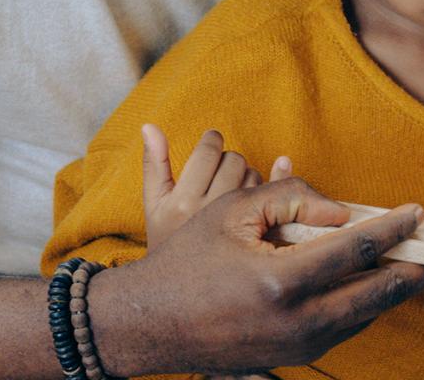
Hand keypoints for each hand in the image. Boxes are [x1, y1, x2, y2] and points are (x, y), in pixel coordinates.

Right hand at [90, 178, 423, 375]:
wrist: (153, 323)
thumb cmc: (188, 260)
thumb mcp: (231, 211)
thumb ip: (290, 199)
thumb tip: (342, 210)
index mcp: (280, 281)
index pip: (355, 250)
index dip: (392, 228)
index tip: (419, 212)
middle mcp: (297, 321)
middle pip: (377, 293)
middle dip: (416, 269)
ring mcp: (299, 346)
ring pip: (366, 314)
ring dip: (394, 289)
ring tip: (418, 263)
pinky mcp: (296, 357)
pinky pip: (346, 326)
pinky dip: (366, 303)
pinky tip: (376, 282)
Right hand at [142, 124, 291, 248]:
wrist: (181, 298)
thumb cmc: (167, 244)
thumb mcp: (153, 205)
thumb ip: (153, 163)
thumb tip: (149, 125)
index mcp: (183, 201)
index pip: (209, 150)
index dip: (212, 141)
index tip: (212, 146)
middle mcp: (211, 214)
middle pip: (236, 160)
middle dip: (230, 161)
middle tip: (220, 174)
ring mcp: (239, 230)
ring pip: (256, 179)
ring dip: (249, 178)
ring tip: (232, 196)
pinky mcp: (261, 242)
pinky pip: (274, 201)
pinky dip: (271, 196)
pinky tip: (259, 206)